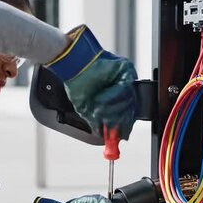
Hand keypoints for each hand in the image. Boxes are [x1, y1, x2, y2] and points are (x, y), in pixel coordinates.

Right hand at [45, 25, 136, 139]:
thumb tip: (102, 134)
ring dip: (113, 108)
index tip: (122, 136)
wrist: (73, 66)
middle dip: (119, 121)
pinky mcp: (126, 69)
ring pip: (129, 100)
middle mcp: (122, 89)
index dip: (124, 127)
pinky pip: (127, 86)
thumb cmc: (77, 84)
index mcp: (114, 99)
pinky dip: (114, 95)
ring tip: (98, 107)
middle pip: (130, 110)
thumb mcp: (86, 109)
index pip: (126, 115)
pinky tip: (101, 97)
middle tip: (111, 126)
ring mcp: (124, 79)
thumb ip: (96, 123)